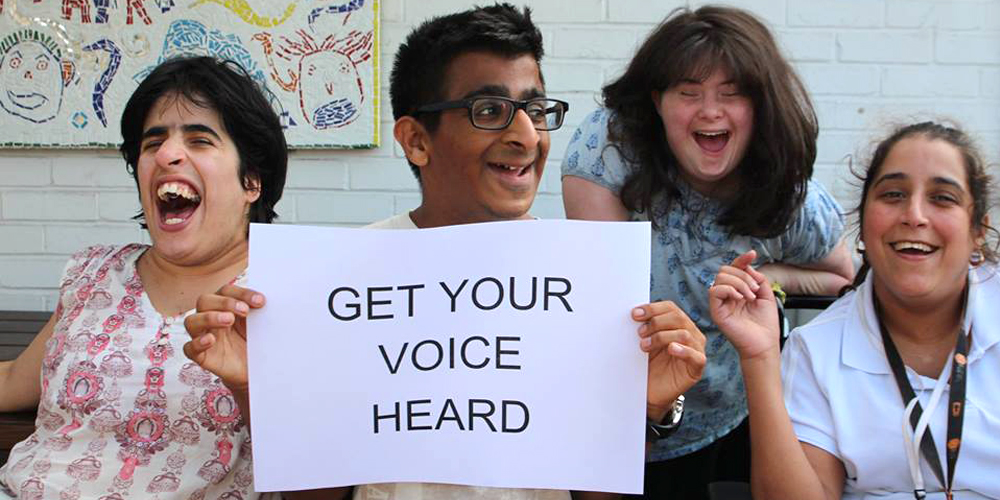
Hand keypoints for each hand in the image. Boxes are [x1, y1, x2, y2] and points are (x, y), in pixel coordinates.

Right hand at [182, 285, 265, 392]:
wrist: (254, 370)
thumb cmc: (255, 342)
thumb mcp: (260, 325)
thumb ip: (261, 311)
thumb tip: (271, 299)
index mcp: (224, 306)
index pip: (225, 291)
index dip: (242, 293)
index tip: (261, 301)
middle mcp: (210, 318)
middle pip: (204, 300)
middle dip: (225, 302)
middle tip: (245, 311)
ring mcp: (203, 336)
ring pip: (191, 321)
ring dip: (209, 317)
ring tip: (229, 320)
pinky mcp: (201, 356)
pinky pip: (189, 348)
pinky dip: (198, 342)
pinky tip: (211, 340)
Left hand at [634, 301, 705, 420]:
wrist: (650, 391)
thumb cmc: (649, 364)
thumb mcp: (645, 341)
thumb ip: (645, 327)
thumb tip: (635, 312)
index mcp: (679, 324)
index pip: (670, 308)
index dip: (653, 309)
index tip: (635, 314)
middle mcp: (691, 334)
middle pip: (678, 318)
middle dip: (655, 322)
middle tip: (640, 332)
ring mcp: (696, 350)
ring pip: (684, 334)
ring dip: (662, 337)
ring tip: (645, 345)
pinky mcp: (697, 368)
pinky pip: (695, 356)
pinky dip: (683, 350)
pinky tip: (671, 349)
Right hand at [708, 250, 779, 361]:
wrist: (764, 344)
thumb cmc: (765, 324)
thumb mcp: (767, 295)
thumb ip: (759, 279)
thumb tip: (748, 267)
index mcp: (738, 290)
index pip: (734, 269)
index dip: (742, 259)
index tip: (753, 254)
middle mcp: (728, 295)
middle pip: (725, 270)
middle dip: (743, 275)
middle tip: (755, 289)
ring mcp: (721, 303)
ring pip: (720, 278)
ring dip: (739, 283)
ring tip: (750, 296)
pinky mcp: (716, 311)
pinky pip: (714, 291)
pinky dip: (729, 289)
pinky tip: (740, 298)